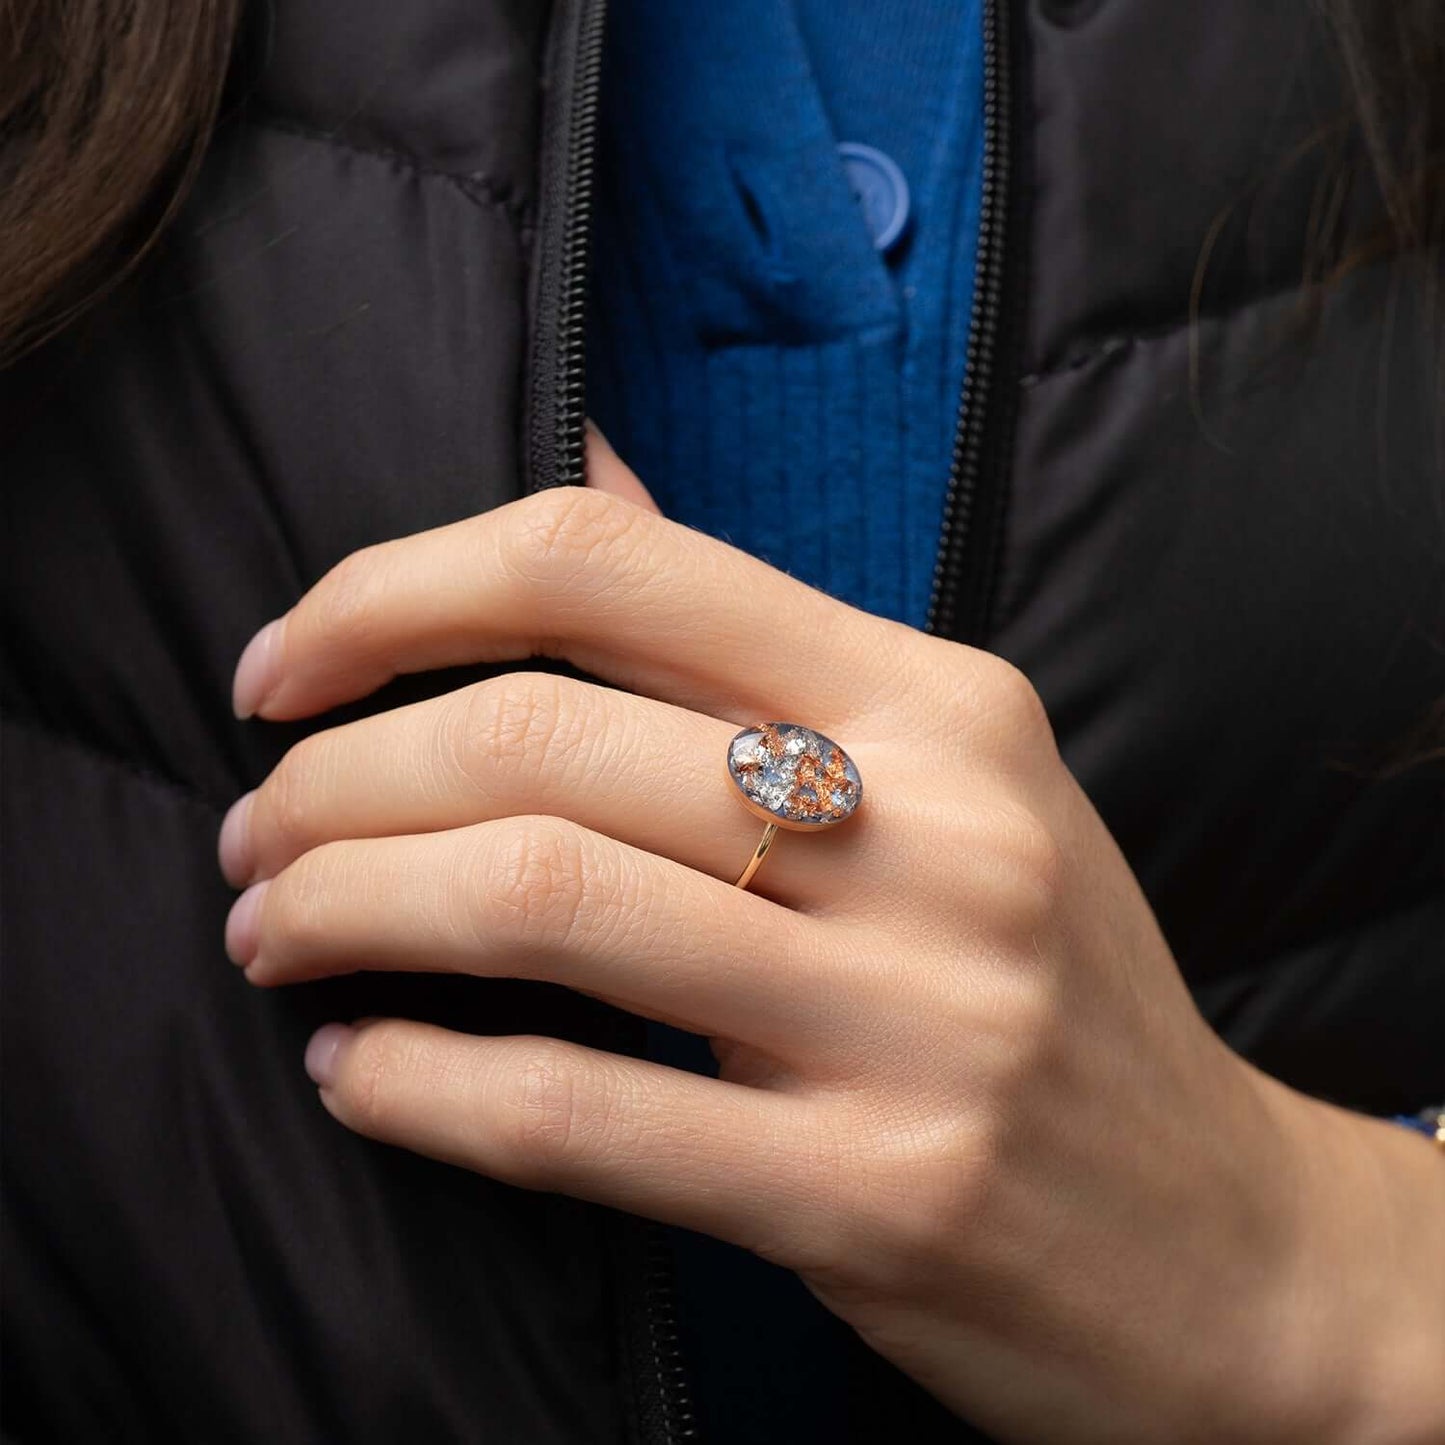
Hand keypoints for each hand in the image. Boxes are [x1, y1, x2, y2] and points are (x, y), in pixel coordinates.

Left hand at [217, 432, 1444, 1443]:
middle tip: (256, 836)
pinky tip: (360, 1076)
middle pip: (543, 737)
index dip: (397, 592)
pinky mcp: (875, 1195)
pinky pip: (581, 1115)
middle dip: (335, 782)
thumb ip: (758, 637)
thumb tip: (589, 463)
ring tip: (277, 936)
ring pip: (540, 903)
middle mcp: (937, 830)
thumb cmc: (1051, 991)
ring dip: (346, 910)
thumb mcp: (955, 775)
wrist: (1223, 1244)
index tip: (283, 669)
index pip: (610, 560)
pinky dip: (423, 1087)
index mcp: (940, 702)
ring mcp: (917, 1016)